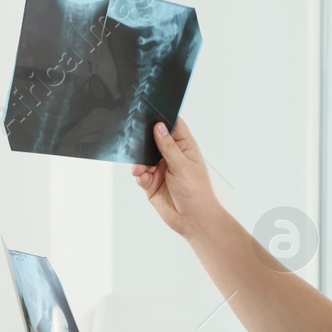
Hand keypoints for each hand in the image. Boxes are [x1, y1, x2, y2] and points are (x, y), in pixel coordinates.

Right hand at [130, 118, 222, 238]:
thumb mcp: (182, 166)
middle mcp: (171, 156)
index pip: (173, 126)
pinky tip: (141, 176)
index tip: (150, 111)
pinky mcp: (151, 183)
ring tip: (140, 168)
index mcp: (184, 147)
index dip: (163, 118)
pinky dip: (139, 174)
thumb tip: (158, 126)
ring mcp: (161, 170)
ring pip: (144, 158)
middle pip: (154, 141)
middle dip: (144, 141)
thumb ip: (168, 146)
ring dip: (139, 161)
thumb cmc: (196, 192)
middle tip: (135, 140)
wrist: (193, 220)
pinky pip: (140, 174)